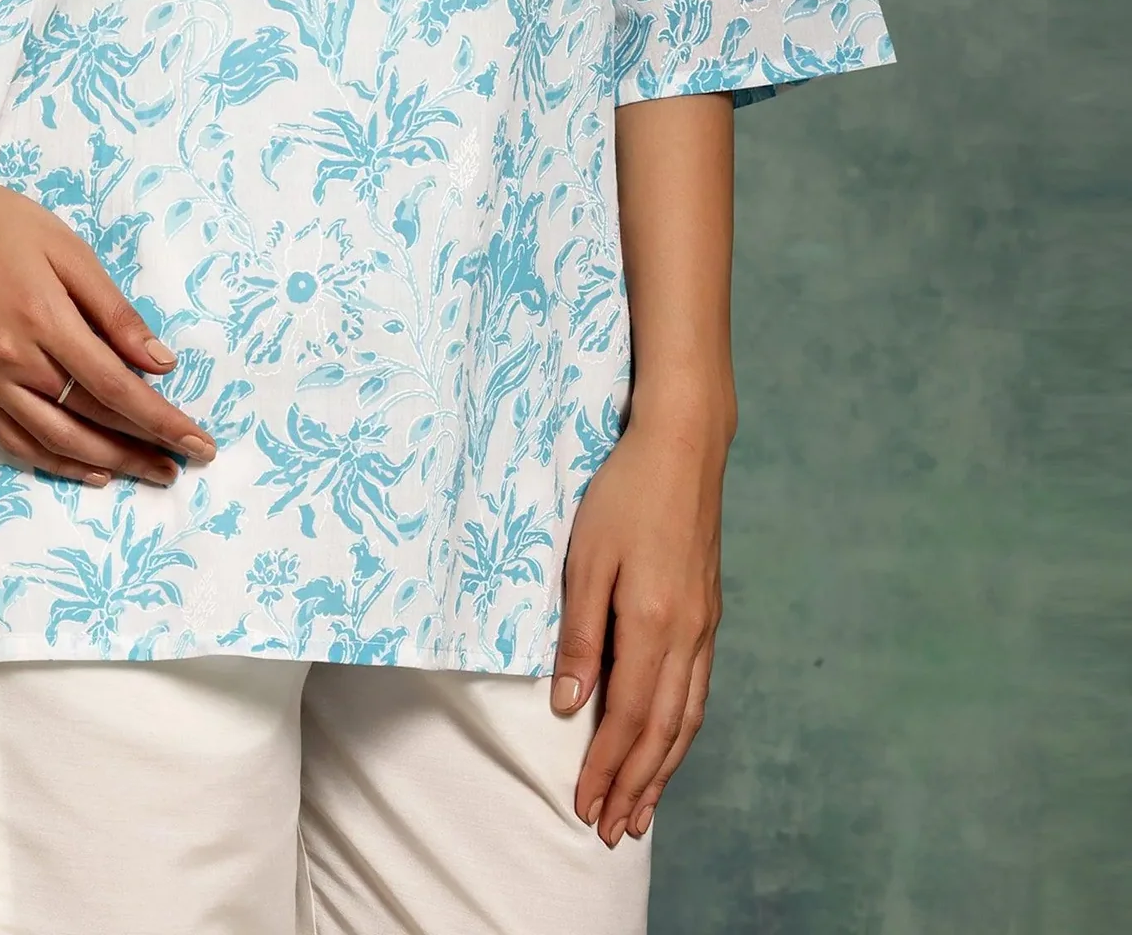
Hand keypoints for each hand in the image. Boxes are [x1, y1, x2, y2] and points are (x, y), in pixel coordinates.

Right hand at [0, 145, 218, 488]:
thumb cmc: (2, 224)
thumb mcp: (69, 251)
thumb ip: (115, 312)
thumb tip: (160, 363)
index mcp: (45, 320)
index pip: (116, 387)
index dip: (161, 421)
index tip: (199, 443)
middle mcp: (13, 361)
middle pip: (89, 422)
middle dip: (142, 448)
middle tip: (182, 464)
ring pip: (54, 442)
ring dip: (106, 464)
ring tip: (145, 472)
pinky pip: (13, 441)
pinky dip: (53, 462)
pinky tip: (88, 469)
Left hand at [550, 412, 728, 845]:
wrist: (682, 447)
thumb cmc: (624, 493)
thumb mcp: (586, 558)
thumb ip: (580, 636)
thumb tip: (569, 707)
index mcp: (652, 624)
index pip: (626, 718)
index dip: (606, 769)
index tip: (585, 809)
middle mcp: (687, 635)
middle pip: (662, 732)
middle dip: (635, 786)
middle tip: (612, 832)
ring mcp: (704, 626)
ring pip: (687, 718)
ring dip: (663, 771)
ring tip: (642, 812)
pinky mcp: (709, 614)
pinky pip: (699, 691)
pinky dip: (683, 732)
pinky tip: (670, 747)